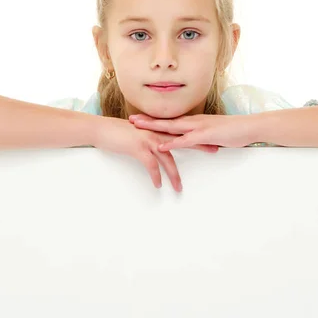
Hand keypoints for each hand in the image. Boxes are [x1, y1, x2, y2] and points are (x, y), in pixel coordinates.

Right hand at [92, 116, 218, 191]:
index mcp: (158, 130)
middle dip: (199, 147)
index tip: (211, 138)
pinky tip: (158, 185)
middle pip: (182, 141)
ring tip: (179, 188)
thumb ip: (152, 140)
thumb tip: (161, 147)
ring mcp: (147, 140)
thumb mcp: (139, 135)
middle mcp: (156, 134)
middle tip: (214, 151)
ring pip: (167, 158)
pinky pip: (150, 165)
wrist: (102, 130)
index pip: (181, 133)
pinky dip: (155, 175)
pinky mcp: (138, 148)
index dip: (197, 136)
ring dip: (174, 174)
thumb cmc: (119, 133)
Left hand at [129, 113, 256, 150]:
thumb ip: (201, 136)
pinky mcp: (205, 135)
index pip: (170, 119)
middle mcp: (194, 121)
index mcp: (195, 121)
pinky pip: (186, 140)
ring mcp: (199, 127)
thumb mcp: (213, 133)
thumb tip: (193, 140)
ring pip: (171, 127)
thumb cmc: (234, 130)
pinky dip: (172, 143)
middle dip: (147, 120)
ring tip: (138, 128)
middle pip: (165, 120)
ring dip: (154, 127)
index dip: (154, 119)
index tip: (140, 118)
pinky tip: (161, 146)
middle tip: (131, 120)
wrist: (249, 126)